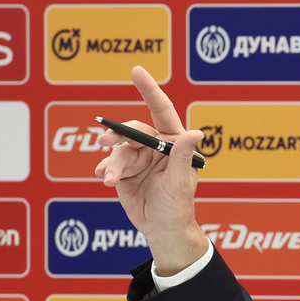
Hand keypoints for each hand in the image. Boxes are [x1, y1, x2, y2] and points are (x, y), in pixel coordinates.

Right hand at [94, 65, 208, 275]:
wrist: (162, 230)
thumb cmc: (178, 207)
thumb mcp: (181, 182)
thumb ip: (183, 156)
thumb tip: (196, 132)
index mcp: (173, 143)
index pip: (162, 111)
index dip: (149, 90)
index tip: (136, 71)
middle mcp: (155, 146)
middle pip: (133, 131)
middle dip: (118, 136)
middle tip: (106, 142)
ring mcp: (137, 158)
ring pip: (119, 150)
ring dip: (112, 162)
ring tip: (110, 178)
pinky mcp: (123, 171)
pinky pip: (109, 164)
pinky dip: (104, 169)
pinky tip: (104, 177)